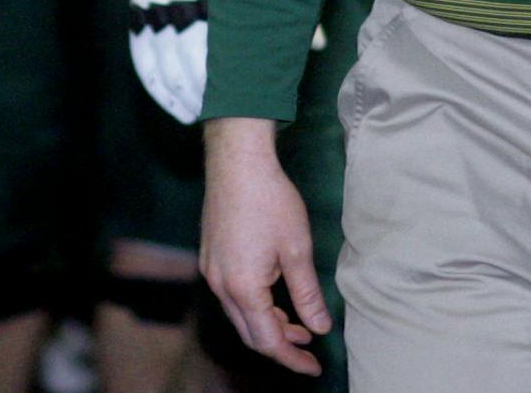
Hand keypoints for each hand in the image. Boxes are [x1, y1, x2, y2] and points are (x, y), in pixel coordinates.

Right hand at [203, 118, 329, 373]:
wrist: (237, 162)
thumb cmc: (270, 200)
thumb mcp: (297, 249)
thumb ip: (307, 294)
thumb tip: (319, 327)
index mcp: (243, 288)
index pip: (268, 340)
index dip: (292, 358)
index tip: (314, 367)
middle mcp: (221, 286)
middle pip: (250, 333)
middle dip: (280, 345)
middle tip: (309, 350)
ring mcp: (212, 272)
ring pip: (240, 315)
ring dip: (269, 324)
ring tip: (299, 325)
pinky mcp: (211, 258)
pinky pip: (233, 296)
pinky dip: (255, 305)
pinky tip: (275, 296)